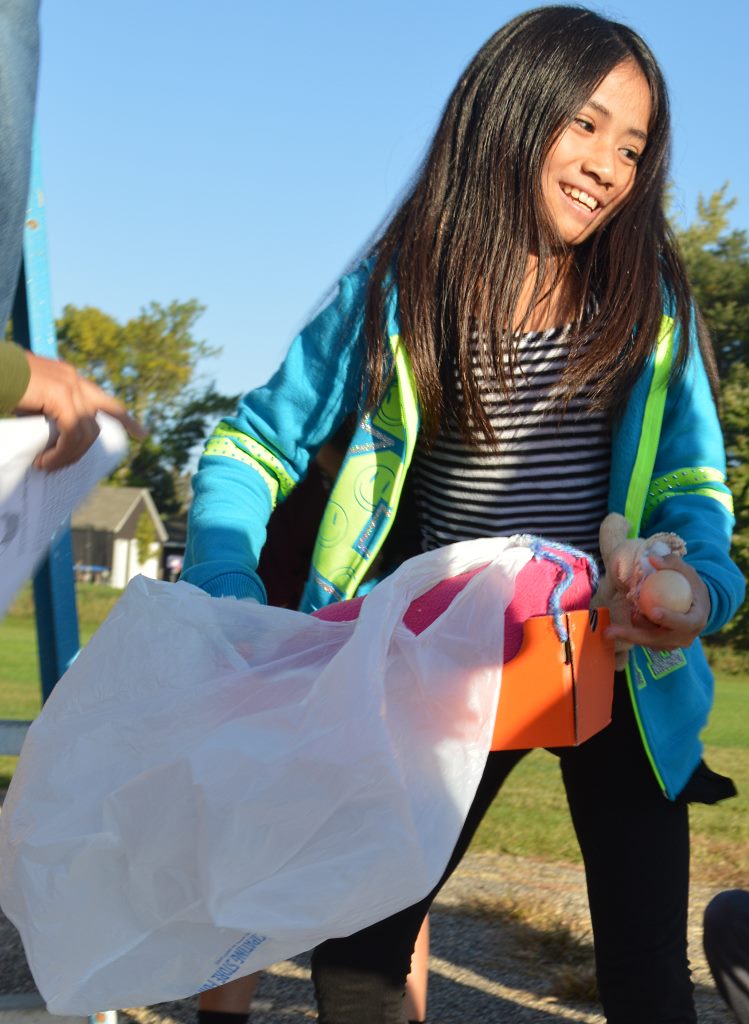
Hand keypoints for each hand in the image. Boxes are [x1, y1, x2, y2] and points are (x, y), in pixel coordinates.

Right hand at [15, 351, 145, 469]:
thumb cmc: (2, 386)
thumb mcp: (30, 402)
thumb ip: (49, 415)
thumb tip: (57, 441)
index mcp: (68, 378)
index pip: (104, 399)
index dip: (124, 418)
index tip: (142, 434)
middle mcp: (73, 379)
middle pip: (97, 420)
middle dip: (85, 449)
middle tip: (64, 466)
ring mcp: (69, 386)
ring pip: (85, 432)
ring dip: (68, 455)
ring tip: (47, 465)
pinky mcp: (60, 395)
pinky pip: (71, 433)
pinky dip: (60, 451)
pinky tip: (45, 460)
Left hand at [605, 555, 710, 650]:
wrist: (698, 606)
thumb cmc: (691, 586)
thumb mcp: (687, 572)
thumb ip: (672, 563)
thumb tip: (652, 559)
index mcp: (695, 620)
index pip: (683, 623)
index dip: (669, 618)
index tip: (654, 611)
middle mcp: (685, 637)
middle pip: (658, 639)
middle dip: (633, 635)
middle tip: (609, 632)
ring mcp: (673, 644)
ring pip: (648, 641)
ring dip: (631, 631)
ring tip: (617, 622)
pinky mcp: (662, 645)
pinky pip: (645, 640)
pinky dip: (634, 630)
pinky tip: (630, 617)